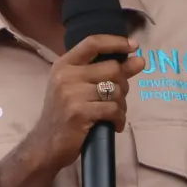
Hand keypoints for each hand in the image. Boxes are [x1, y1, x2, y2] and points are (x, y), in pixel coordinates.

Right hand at [27, 35, 144, 170]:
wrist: (46, 144)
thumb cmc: (64, 113)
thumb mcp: (80, 88)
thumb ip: (108, 73)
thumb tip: (139, 60)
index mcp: (63, 65)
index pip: (92, 43)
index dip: (116, 42)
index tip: (133, 46)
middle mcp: (65, 76)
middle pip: (112, 68)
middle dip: (122, 85)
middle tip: (116, 99)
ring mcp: (71, 94)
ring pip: (115, 91)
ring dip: (121, 105)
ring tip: (112, 114)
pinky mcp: (79, 112)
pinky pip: (113, 109)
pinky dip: (118, 119)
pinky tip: (113, 124)